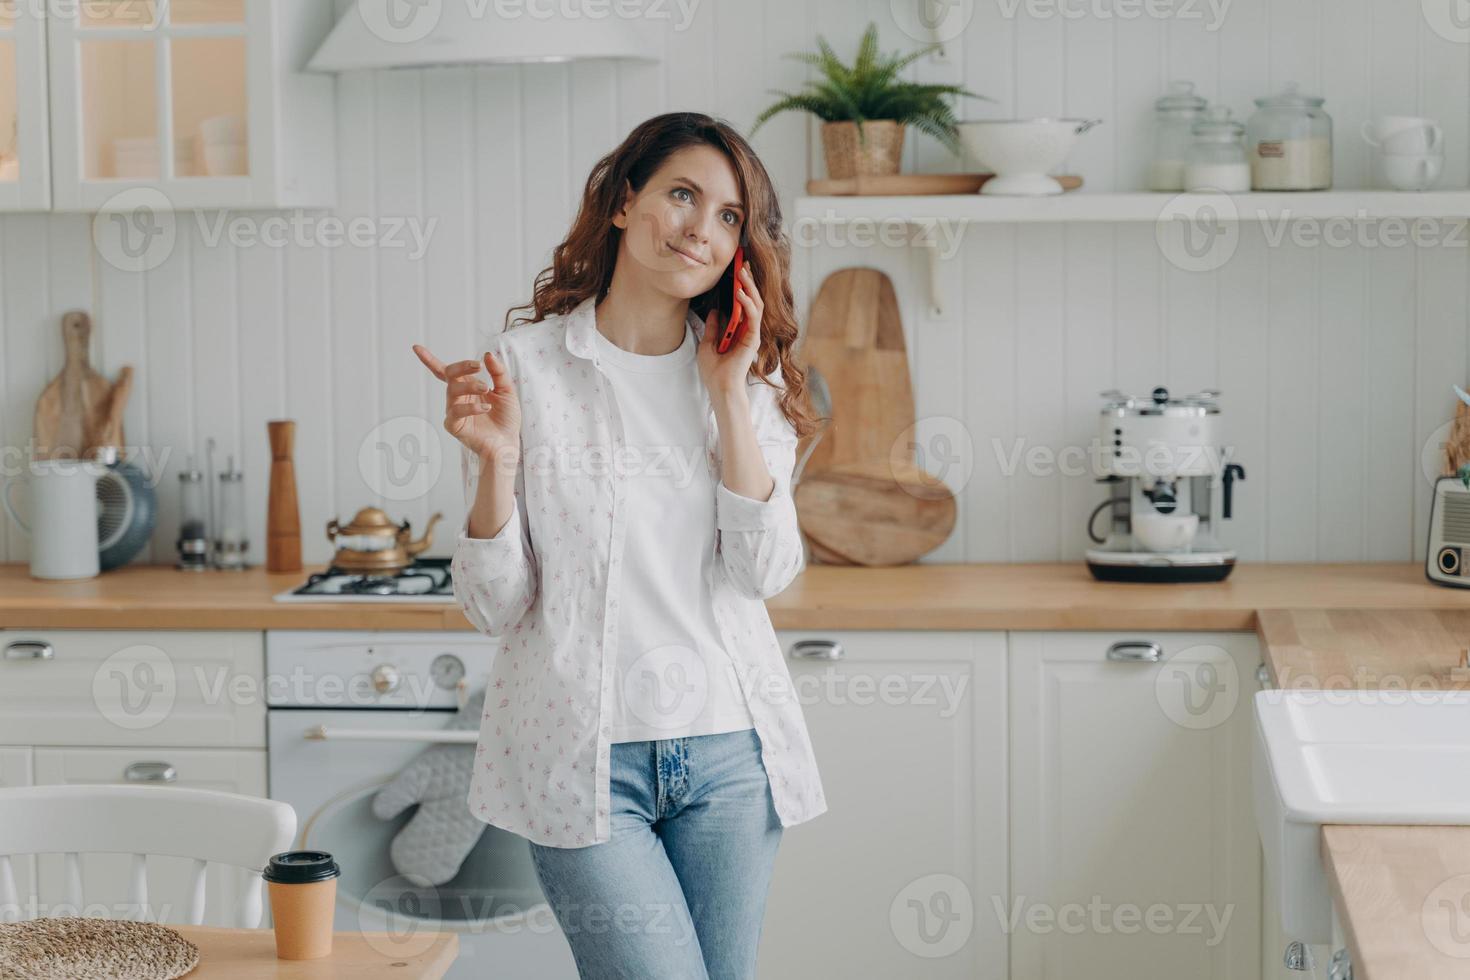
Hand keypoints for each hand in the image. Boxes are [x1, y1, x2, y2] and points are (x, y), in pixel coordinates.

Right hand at [412, 344, 520, 463]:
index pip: (445, 371)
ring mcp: (454, 410)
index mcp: (467, 386)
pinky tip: (486, 407)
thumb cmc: (506, 417)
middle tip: (478, 366)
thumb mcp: (506, 390)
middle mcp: (457, 396)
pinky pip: (455, 412)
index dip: (429, 360)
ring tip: (486, 389)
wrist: (508, 442)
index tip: (416, 348)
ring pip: (453, 391)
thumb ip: (498, 373)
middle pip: (449, 375)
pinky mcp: (454, 425)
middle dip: (462, 367)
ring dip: (470, 386)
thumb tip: (487, 354)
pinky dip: (471, 408)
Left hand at [697, 261, 762, 399]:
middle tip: (743, 262)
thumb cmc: (714, 371)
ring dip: (749, 287)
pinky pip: (753, 316)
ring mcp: (752, 334)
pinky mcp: (753, 339)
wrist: (719, 387)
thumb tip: (714, 311)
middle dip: (748, 280)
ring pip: (756, 304)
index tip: (737, 269)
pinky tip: (740, 293)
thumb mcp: (708, 343)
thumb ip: (713, 327)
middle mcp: (748, 330)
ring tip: (742, 271)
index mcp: (739, 330)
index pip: (743, 303)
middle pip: (752, 300)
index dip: (742, 286)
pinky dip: (747, 303)